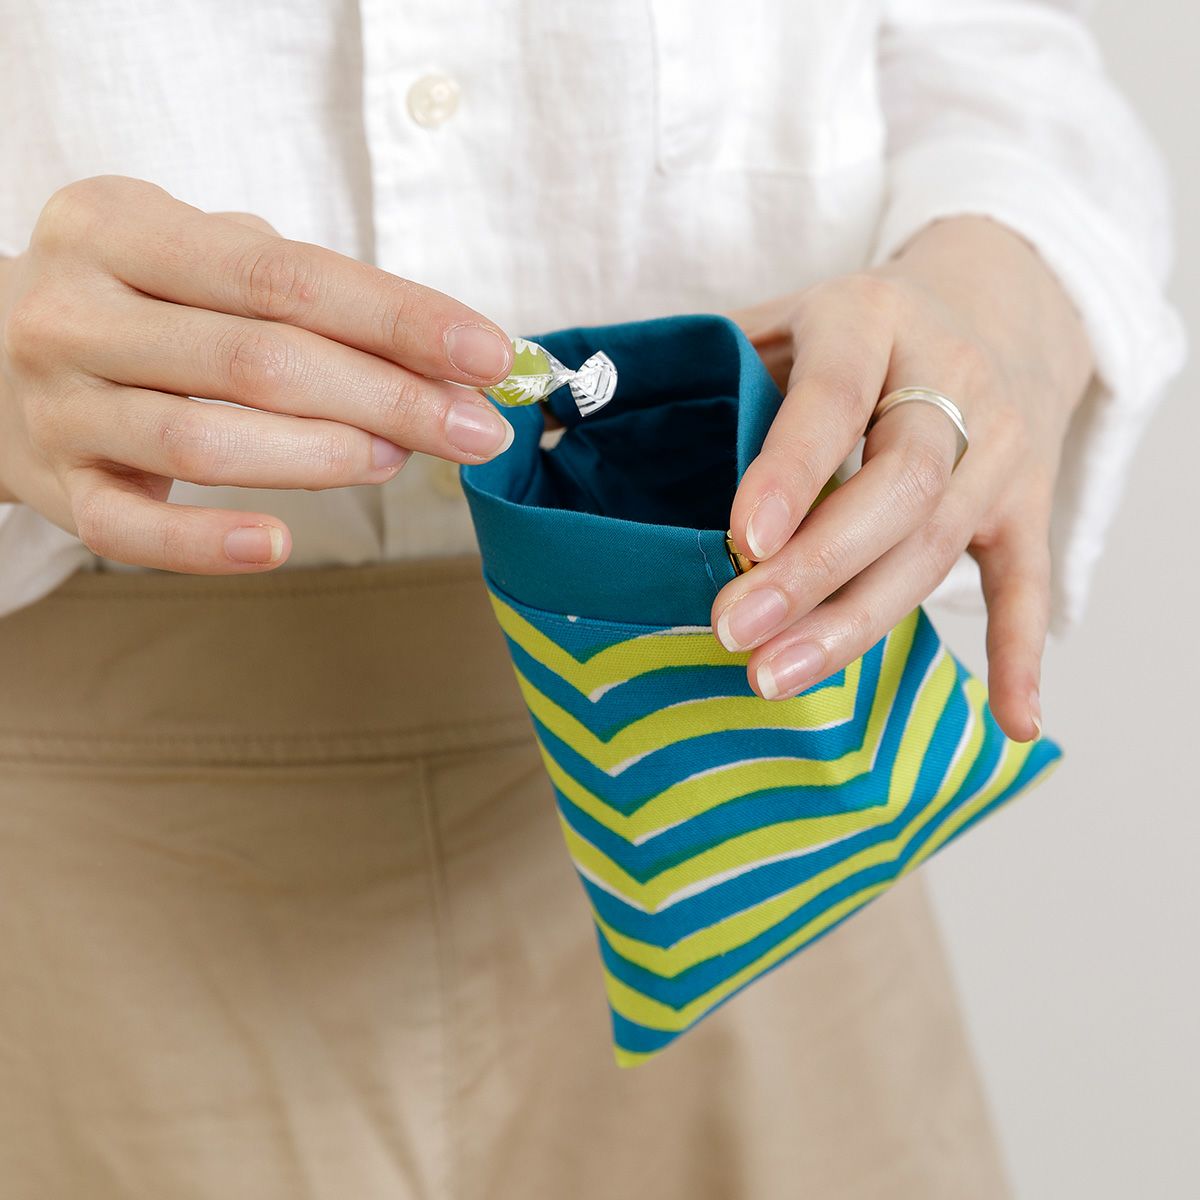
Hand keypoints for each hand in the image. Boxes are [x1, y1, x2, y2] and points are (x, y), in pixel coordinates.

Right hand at [0, 176, 515, 572]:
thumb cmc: (135, 302)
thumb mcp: (195, 257)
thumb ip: (304, 293)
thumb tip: (443, 360)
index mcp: (121, 225)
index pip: (287, 275)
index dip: (400, 319)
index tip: (488, 356)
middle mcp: (77, 309)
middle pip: (260, 361)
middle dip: (390, 398)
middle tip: (473, 431)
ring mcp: (59, 404)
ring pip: (205, 440)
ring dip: (323, 457)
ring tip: (396, 460)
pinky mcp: (55, 487)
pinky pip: (130, 532)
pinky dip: (206, 545)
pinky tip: (278, 546)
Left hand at [712, 216, 1094, 742]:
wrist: (999, 302)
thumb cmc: (862, 329)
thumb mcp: (789, 317)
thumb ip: (715, 364)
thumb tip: (573, 407)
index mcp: (873, 320)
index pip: (832, 397)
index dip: (789, 470)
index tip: (740, 540)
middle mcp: (953, 380)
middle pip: (898, 485)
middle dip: (815, 568)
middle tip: (735, 631)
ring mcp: (1003, 447)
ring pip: (939, 545)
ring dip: (862, 621)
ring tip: (778, 676)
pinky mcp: (1030, 502)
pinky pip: (1030, 582)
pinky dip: (1020, 655)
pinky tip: (1012, 724)